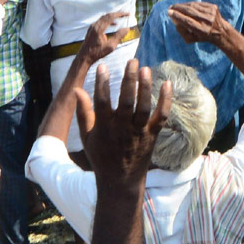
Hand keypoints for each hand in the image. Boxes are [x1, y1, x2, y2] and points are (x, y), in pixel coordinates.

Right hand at [75, 60, 171, 187]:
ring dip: (145, 87)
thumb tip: (77, 89)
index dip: (102, 84)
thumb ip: (83, 113)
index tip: (103, 66)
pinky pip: (161, 116)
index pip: (102, 102)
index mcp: (104, 128)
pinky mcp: (152, 135)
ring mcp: (139, 132)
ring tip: (145, 68)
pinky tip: (167, 84)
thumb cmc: (101, 157)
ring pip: (144, 107)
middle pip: (127, 102)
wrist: (121, 182)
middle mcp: (122, 129)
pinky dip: (165, 101)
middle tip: (132, 61)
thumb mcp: (87, 137)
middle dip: (129, 80)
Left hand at [76, 12, 131, 65]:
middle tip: (126, 14)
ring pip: (104, 17)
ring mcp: (92, 27)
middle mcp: (94, 25)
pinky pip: (101, 21)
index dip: (120, 14)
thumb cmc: (97, 53)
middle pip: (107, 15)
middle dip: (117, 14)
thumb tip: (127, 28)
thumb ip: (119, 36)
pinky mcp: (91, 29)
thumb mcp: (110, 46)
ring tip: (121, 18)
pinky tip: (114, 24)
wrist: (84, 57)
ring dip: (113, 17)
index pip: (111, 17)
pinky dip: (108, 20)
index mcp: (99, 28)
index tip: (128, 14)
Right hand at [167, 1, 231, 44]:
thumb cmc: (202, 36)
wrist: (221, 31)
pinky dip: (190, 4)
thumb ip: (181, 30)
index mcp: (202, 31)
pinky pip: (198, 3)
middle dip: (178, 8)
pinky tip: (186, 6)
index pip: (187, 21)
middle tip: (170, 8)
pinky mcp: (213, 7)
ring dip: (183, 5)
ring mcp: (211, 13)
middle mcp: (207, 21)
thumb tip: (174, 18)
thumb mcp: (190, 39)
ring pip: (193, 5)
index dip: (177, 16)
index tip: (169, 12)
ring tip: (176, 6)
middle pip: (189, 11)